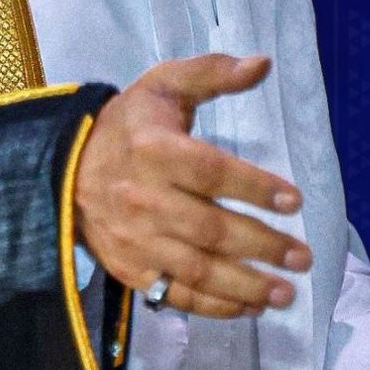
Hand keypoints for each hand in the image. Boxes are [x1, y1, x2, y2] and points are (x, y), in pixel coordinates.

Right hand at [73, 52, 311, 318]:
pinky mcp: (131, 268)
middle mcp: (143, 196)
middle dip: (262, 244)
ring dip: (246, 284)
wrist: (67, 166)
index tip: (294, 200)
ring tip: (286, 291)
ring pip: (197, 268)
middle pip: (210, 227)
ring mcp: (136, 238)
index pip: (210, 171)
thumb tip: (262, 63)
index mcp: (153, 148)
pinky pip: (177, 293)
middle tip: (302, 256)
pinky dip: (216, 305)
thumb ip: (212, 72)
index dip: (254, 187)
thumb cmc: (129, 123)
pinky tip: (250, 306)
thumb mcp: (164, 85)